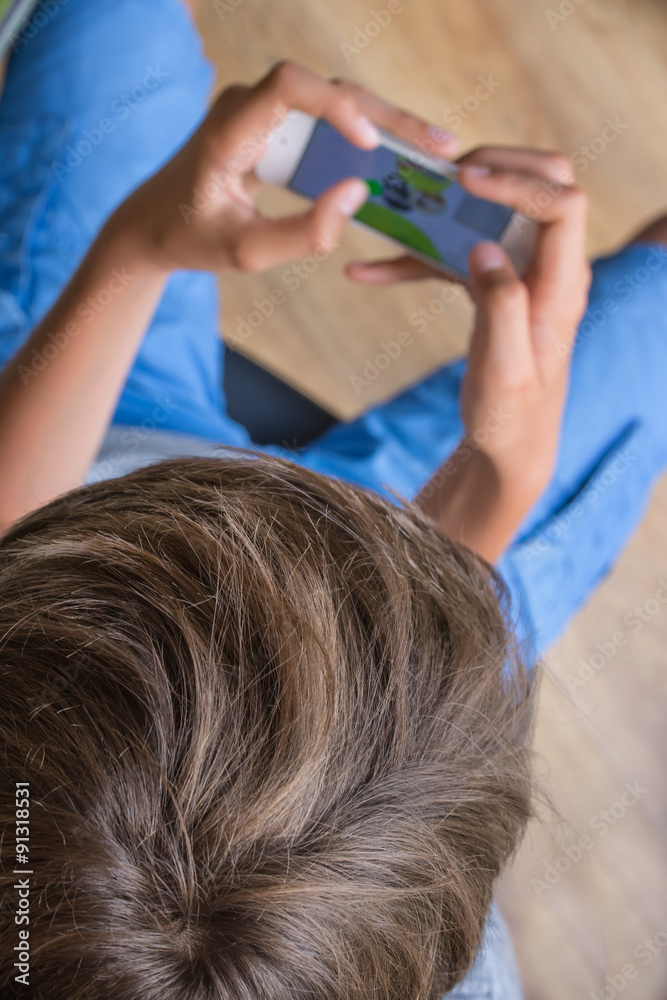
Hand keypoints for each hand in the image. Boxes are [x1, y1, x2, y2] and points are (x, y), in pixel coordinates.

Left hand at [109, 61, 459, 275]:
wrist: (153, 223)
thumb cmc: (192, 238)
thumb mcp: (246, 254)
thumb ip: (302, 233)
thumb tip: (358, 193)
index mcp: (228, 131)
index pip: (288, 86)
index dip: (336, 105)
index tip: (370, 144)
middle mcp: (245, 105)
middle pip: (326, 89)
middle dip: (387, 115)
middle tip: (439, 145)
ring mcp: (260, 110)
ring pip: (334, 101)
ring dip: (385, 122)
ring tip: (434, 149)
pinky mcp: (273, 123)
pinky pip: (326, 120)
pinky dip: (365, 134)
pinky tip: (402, 154)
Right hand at [415, 148, 590, 560]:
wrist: (509, 441)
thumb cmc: (511, 415)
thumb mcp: (505, 371)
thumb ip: (502, 307)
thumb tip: (484, 249)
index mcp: (562, 286)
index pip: (561, 204)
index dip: (518, 183)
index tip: (466, 184)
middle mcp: (550, 268)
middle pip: (545, 181)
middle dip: (495, 167)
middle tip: (444, 178)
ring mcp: (523, 271)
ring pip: (499, 206)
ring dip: (450, 203)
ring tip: (401, 206)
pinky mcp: (495, 283)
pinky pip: (459, 251)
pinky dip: (418, 254)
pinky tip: (368, 270)